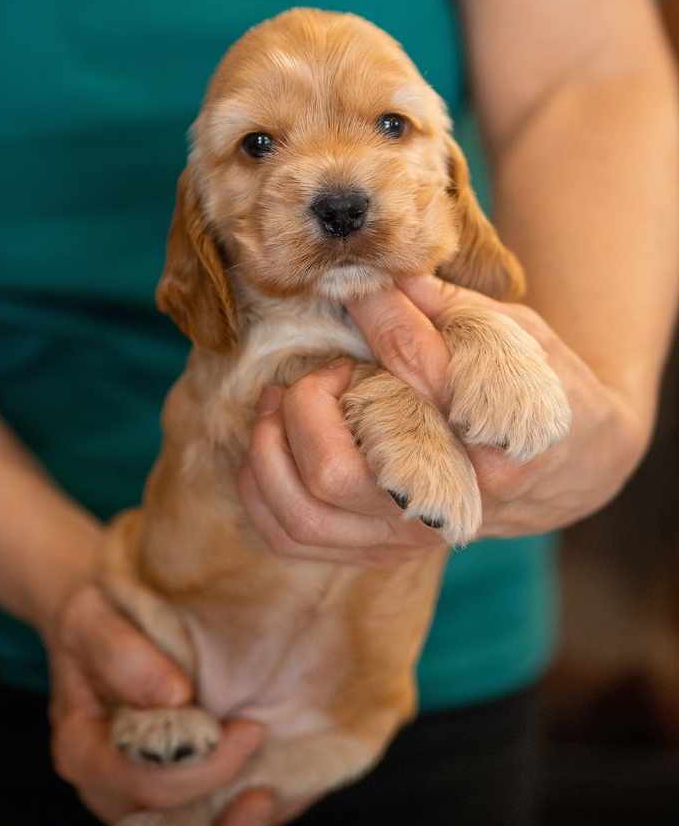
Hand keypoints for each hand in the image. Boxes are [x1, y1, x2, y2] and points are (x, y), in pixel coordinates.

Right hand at [43, 579, 274, 825]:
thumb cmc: (91, 614)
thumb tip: (173, 695)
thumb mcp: (91, 616)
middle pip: (170, 823)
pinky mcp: (164, 785)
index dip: (205, 769)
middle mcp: (108, 784)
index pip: (148, 783)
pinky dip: (233, 811)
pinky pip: (199, 818)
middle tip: (269, 769)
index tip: (249, 730)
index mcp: (84, 751)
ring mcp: (135, 791)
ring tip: (270, 796)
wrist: (92, 616)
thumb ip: (120, 654)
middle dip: (225, 808)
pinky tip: (265, 790)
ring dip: (232, 823)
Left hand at [236, 276, 651, 556]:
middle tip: (326, 368)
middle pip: (336, 474)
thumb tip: (378, 274)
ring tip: (281, 397)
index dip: (380, 329)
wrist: (565, 460)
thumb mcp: (513, 330)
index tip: (361, 303)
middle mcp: (449, 505)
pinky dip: (260, 486)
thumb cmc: (537, 380)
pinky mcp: (379, 551)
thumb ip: (446, 308)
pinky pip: (291, 537)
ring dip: (269, 445)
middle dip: (307, 405)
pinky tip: (269, 436)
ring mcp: (410, 536)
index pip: (419, 386)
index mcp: (497, 441)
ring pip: (303, 514)